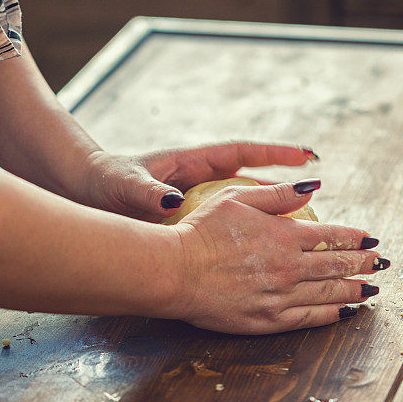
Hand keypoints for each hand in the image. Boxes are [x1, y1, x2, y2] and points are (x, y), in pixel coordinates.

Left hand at [82, 142, 317, 220]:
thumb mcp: (125, 186)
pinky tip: (261, 249)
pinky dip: (245, 230)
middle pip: (250, 178)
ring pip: (242, 203)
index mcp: (191, 162)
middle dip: (283, 182)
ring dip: (269, 209)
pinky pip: (227, 222)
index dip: (274, 152)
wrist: (85, 191)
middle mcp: (200, 177)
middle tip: (318, 189)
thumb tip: (169, 202)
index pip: (241, 152)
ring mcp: (198, 196)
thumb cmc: (104, 181)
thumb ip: (147, 192)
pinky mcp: (190, 216)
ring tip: (303, 225)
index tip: (306, 154)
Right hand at [167, 181, 386, 333]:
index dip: (355, 237)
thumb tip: (313, 187)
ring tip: (372, 287)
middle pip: (337, 264)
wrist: (174, 271)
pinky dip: (333, 314)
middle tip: (381, 262)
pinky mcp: (268, 319)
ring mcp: (280, 296)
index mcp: (283, 235)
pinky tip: (347, 311)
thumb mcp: (236, 198)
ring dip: (356, 289)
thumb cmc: (200, 231)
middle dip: (364, 262)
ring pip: (329, 292)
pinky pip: (310, 318)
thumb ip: (277, 194)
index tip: (371, 238)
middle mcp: (288, 266)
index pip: (331, 235)